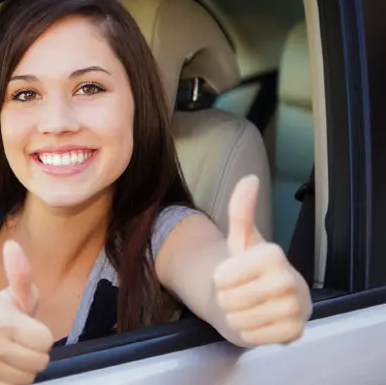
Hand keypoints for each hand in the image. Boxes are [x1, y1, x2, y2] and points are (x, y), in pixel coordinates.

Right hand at [0, 240, 54, 384]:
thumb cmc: (3, 315)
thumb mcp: (16, 294)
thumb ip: (20, 273)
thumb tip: (12, 245)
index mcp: (1, 321)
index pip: (46, 341)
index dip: (41, 335)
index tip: (28, 328)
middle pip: (39, 363)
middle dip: (33, 354)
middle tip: (19, 344)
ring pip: (26, 380)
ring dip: (22, 370)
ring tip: (11, 356)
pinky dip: (9, 383)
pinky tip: (1, 370)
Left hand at [214, 175, 310, 345]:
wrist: (264, 300)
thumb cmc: (248, 268)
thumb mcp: (240, 239)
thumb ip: (241, 210)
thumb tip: (250, 178)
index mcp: (274, 254)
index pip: (221, 277)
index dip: (219, 279)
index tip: (233, 274)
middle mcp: (290, 280)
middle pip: (228, 300)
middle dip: (227, 299)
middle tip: (240, 293)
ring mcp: (296, 309)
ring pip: (239, 320)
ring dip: (236, 316)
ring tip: (248, 306)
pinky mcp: (295, 332)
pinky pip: (253, 337)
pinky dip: (249, 332)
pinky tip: (259, 320)